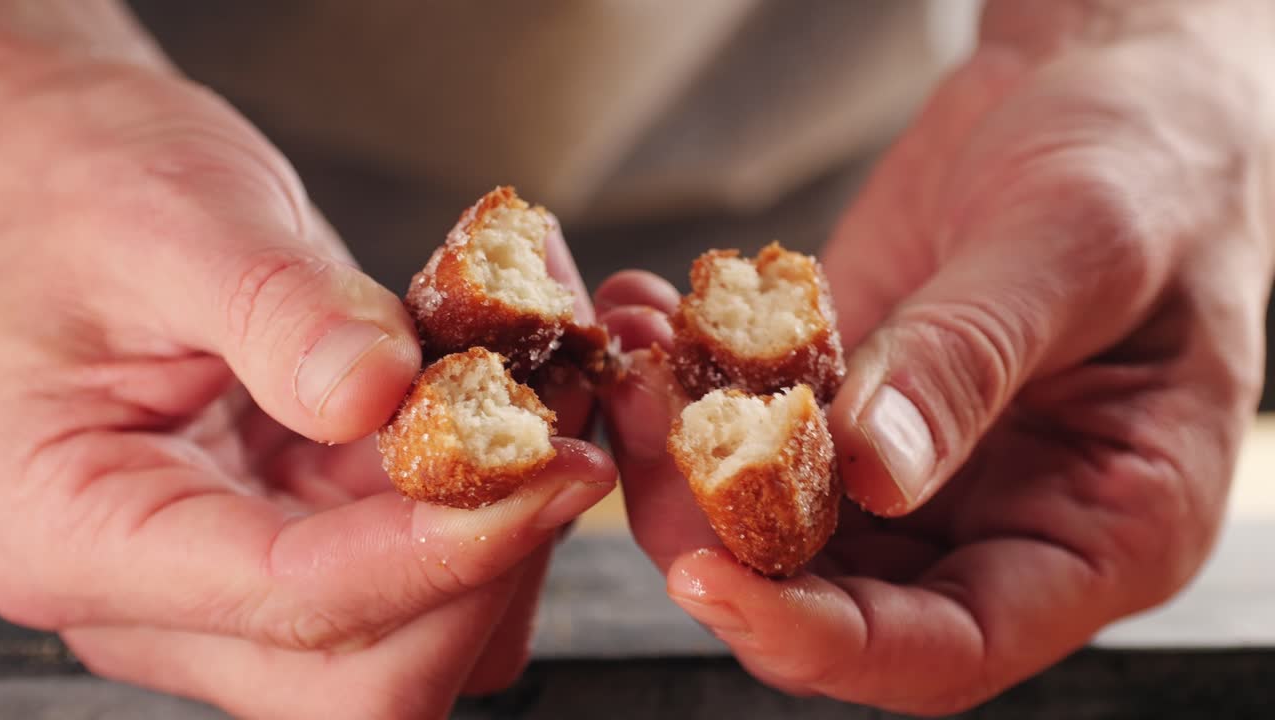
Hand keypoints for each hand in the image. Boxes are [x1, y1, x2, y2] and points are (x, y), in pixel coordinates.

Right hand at [0, 37, 613, 718]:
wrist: (61, 177)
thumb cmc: (75, 186)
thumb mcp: (168, 220)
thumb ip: (271, 308)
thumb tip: (378, 393)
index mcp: (82, 530)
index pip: (293, 601)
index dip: (443, 550)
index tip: (551, 467)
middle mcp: (158, 592)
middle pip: (364, 675)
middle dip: (489, 569)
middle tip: (566, 443)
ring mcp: (232, 573)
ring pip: (411, 643)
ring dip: (505, 544)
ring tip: (549, 409)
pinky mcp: (297, 532)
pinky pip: (419, 575)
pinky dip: (487, 506)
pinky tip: (511, 406)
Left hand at [600, 5, 1273, 713]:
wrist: (1101, 80)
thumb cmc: (1149, 160)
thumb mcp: (1077, 247)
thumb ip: (969, 361)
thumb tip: (869, 473)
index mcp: (1101, 532)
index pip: (948, 650)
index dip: (822, 639)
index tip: (711, 578)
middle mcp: (999, 519)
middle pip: (837, 594)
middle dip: (719, 531)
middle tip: (643, 434)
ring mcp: (918, 462)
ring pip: (776, 512)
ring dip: (686, 451)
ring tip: (636, 361)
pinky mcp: (854, 395)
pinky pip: (760, 419)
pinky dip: (697, 380)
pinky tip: (653, 313)